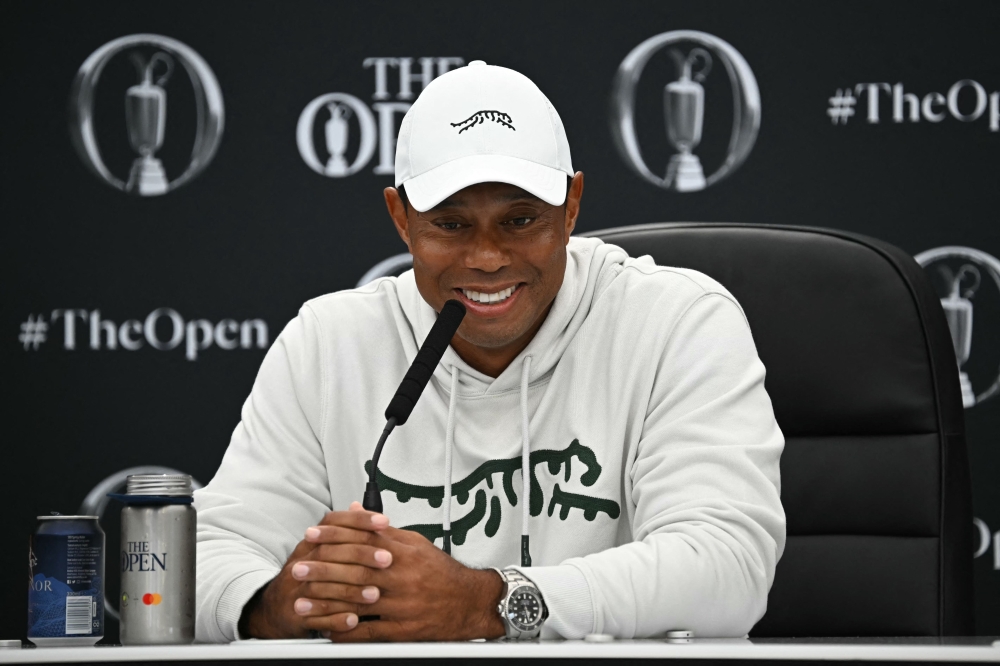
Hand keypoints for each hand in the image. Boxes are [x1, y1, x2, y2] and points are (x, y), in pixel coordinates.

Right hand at [241, 504, 391, 638]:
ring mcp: (295, 590)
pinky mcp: (295, 615)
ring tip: (376, 594)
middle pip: (330, 553)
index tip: (384, 522)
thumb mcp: (321, 550)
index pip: (332, 523)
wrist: (275, 609)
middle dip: (361, 555)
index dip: (358, 520)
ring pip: (323, 587)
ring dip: (351, 591)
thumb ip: (342, 531)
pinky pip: (316, 618)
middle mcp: (301, 562)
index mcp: (309, 544)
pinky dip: (335, 619)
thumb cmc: (307, 576)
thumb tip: (359, 505)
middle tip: (387, 559)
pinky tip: (354, 620)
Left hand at [294, 503, 505, 640]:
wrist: (470, 602)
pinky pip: (370, 633)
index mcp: (404, 554)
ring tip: (302, 603)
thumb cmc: (441, 572)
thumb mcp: (415, 544)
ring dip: (326, 604)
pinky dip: (346, 632)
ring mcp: (402, 605)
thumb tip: (357, 510)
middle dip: (323, 570)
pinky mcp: (404, 631)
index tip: (312, 536)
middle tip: (298, 570)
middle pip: (356, 571)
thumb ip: (383, 530)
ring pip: (359, 603)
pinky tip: (327, 630)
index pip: (363, 540)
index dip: (335, 537)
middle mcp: (403, 578)